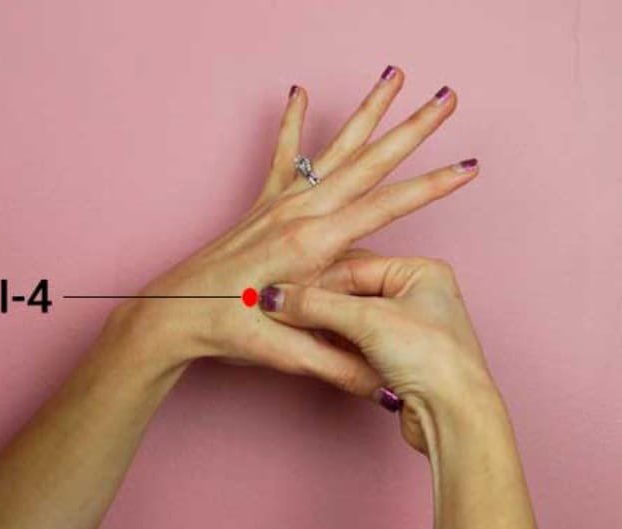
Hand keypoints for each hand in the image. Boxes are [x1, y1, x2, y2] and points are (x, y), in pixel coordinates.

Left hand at [98, 67, 478, 399]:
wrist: (170, 312)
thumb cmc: (221, 329)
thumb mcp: (282, 354)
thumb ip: (336, 364)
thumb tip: (383, 386)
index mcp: (309, 244)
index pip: (384, 208)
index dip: (431, 188)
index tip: (466, 167)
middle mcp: (297, 212)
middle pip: (367, 162)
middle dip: (412, 130)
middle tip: (446, 99)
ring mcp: (278, 203)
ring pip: (334, 148)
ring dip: (369, 112)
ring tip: (394, 76)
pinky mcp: (263, 205)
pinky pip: (283, 155)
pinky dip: (292, 122)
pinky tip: (299, 92)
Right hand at [259, 252, 496, 452]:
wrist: (453, 416)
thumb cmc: (432, 360)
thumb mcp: (367, 321)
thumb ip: (316, 304)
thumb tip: (276, 296)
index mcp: (420, 271)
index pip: (354, 266)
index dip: (317, 280)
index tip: (283, 290)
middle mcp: (418, 293)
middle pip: (352, 290)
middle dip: (321, 302)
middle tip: (287, 308)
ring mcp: (410, 324)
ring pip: (354, 316)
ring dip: (328, 324)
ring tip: (299, 327)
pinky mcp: (401, 353)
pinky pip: (360, 338)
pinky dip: (340, 342)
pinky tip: (320, 345)